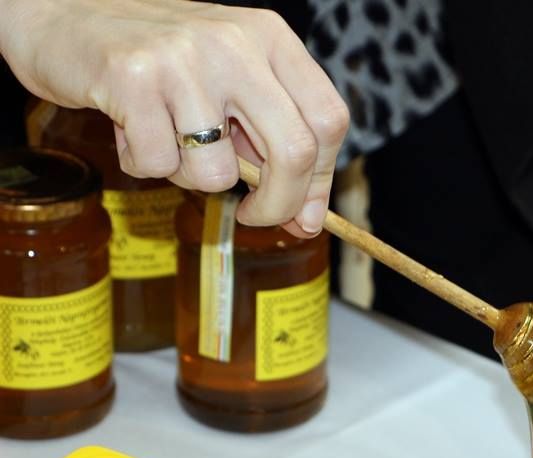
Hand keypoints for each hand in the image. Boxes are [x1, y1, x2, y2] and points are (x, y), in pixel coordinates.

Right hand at [0, 0, 347, 234]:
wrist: (61, 13)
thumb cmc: (160, 63)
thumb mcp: (230, 86)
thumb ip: (270, 142)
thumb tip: (307, 220)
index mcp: (270, 38)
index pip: (329, 120)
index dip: (321, 180)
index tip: (302, 212)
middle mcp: (235, 42)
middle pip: (295, 151)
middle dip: (278, 204)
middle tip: (253, 216)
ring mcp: (184, 58)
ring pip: (219, 172)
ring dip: (191, 178)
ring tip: (166, 140)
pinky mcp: (132, 77)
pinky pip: (158, 165)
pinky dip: (143, 165)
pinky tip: (129, 128)